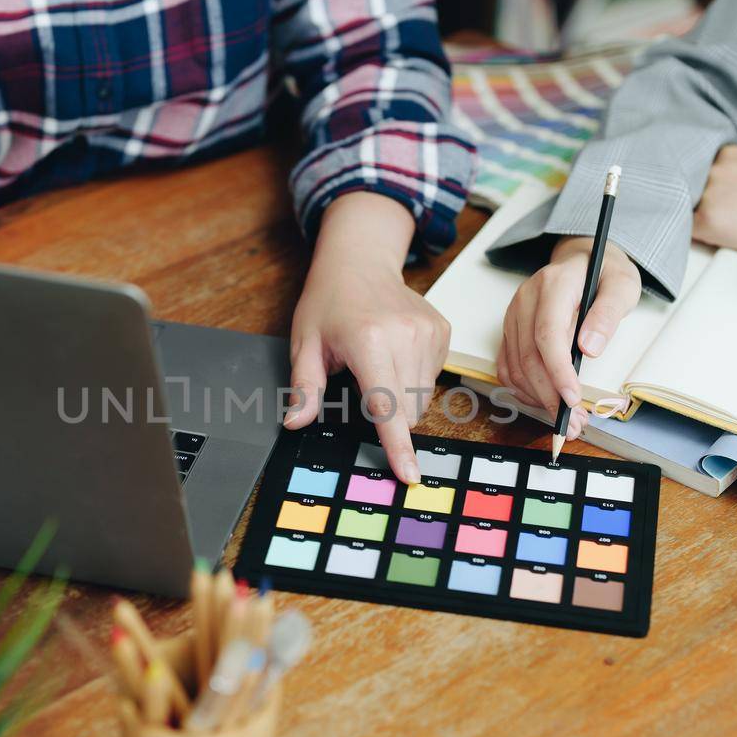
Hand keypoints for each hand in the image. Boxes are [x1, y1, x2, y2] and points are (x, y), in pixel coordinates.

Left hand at [285, 192, 448, 483]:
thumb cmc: (328, 302)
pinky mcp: (442, 332)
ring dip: (400, 395)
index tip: (409, 475)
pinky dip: (413, 376)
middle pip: (406, 409)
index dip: (397, 445)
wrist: (359, 261)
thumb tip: (294, 423)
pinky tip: (395, 353)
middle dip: (386, 413)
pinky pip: (432, 378)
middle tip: (359, 379)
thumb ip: (304, 388)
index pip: (386, 405)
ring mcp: (429, 333)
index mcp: (369, 341)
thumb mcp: (305, 344)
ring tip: (376, 361)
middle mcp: (405, 336)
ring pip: (421, 398)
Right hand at [498, 235, 641, 442]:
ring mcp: (514, 315)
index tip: (573, 399)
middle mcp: (526, 300)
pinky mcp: (510, 330)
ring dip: (538, 399)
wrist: (581, 261)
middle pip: (529, 357)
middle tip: (574, 423)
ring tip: (566, 417)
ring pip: (515, 367)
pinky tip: (546, 401)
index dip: (558, 372)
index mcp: (553, 285)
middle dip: (550, 396)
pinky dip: (524, 390)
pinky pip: (508, 367)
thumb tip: (590, 347)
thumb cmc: (603, 274)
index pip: (547, 334)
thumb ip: (608, 313)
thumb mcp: (622, 286)